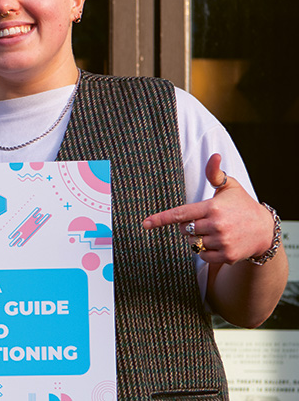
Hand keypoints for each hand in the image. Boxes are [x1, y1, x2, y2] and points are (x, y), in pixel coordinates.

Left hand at [142, 153, 274, 263]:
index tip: (145, 223)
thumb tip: (214, 156)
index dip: (161, 219)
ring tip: (215, 231)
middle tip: (205, 221)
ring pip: (192, 243)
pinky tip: (217, 243)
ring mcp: (222, 241)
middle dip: (188, 226)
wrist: (265, 231)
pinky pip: (202, 256)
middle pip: (183, 229)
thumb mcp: (230, 187)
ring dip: (197, 238)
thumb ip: (215, 174)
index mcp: (212, 207)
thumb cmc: (242, 205)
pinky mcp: (227, 255)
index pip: (180, 214)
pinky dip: (205, 251)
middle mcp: (216, 225)